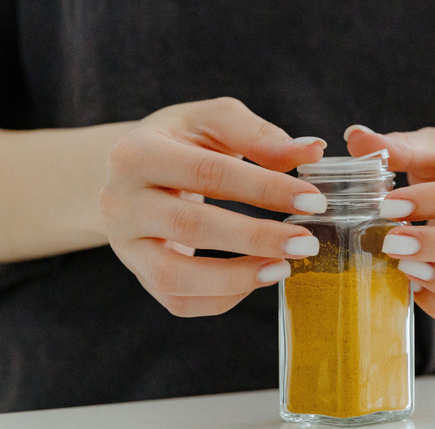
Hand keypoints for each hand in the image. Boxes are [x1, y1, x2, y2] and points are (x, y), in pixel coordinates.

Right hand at [99, 97, 327, 316]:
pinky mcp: (139, 275)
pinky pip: (179, 301)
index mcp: (137, 153)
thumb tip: (313, 151)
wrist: (134, 172)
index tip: (313, 201)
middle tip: (306, 242)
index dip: (265, 189)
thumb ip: (261, 135)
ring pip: (176, 276)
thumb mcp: (214, 122)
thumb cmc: (183, 141)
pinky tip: (257, 278)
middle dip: (256, 238)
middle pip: (191, 227)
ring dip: (236, 278)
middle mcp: (120, 202)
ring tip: (284, 268)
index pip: (208, 173)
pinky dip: (223, 298)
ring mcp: (125, 245)